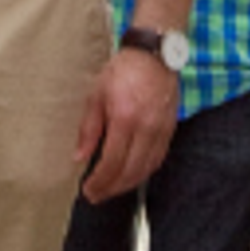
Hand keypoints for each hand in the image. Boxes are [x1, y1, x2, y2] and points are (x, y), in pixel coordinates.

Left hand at [72, 42, 179, 202]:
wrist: (153, 54)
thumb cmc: (124, 70)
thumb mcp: (96, 95)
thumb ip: (88, 129)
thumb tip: (80, 157)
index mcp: (125, 118)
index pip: (112, 162)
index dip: (99, 181)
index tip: (88, 190)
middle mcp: (146, 128)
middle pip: (130, 172)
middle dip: (111, 189)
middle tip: (97, 196)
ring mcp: (161, 131)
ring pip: (146, 169)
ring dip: (127, 185)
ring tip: (111, 189)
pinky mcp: (170, 130)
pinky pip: (158, 160)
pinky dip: (144, 172)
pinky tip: (132, 175)